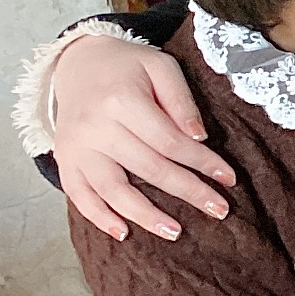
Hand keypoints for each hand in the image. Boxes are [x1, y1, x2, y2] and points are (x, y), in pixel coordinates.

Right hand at [52, 36, 236, 241]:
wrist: (77, 62)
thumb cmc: (128, 66)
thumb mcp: (161, 67)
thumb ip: (181, 100)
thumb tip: (198, 138)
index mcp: (121, 101)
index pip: (170, 141)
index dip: (202, 162)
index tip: (229, 179)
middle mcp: (95, 128)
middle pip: (148, 168)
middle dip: (188, 192)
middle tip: (219, 210)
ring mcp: (76, 147)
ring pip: (112, 189)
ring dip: (145, 215)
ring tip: (175, 233)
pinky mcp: (64, 160)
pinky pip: (78, 194)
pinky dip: (98, 216)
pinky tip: (122, 233)